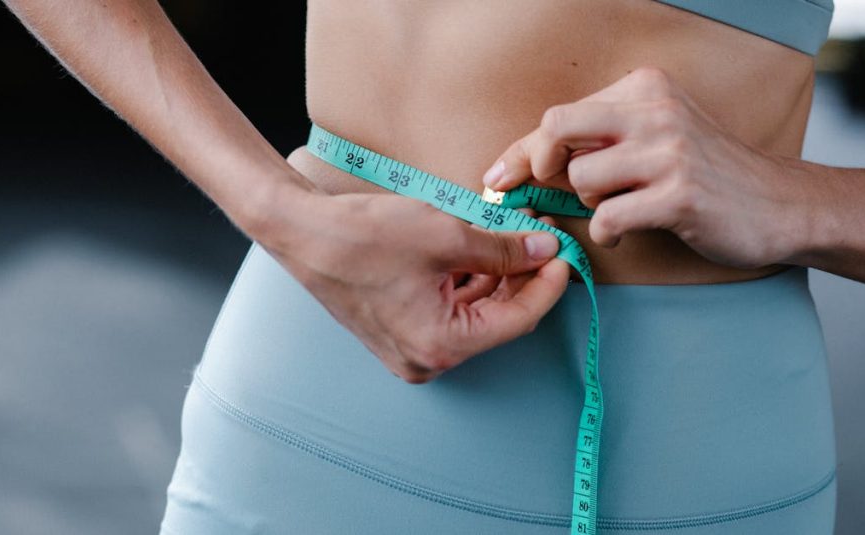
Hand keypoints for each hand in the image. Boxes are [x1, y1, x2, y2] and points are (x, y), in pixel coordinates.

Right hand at [256, 184, 569, 383]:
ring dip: (497, 276)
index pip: (518, 320)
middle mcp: (427, 358)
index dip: (547, 285)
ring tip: (512, 234)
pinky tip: (480, 247)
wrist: (301, 231)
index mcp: (441, 345)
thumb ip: (503, 248)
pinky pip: (449, 310)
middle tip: (541, 238)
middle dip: (522, 277)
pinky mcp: (401, 330)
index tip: (564, 254)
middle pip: (497, 319)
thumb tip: (544, 249)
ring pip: (475, 313)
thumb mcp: (447, 235)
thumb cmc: (364, 236)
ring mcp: (411, 348)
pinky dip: (469, 281)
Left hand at [482, 68, 808, 268]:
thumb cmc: (707, 174)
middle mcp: (656, 110)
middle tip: (547, 189)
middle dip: (537, 164)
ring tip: (619, 208)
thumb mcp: (658, 137)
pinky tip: (627, 232)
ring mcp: (670, 151)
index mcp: (645, 88)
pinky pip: (608, 217)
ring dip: (591, 203)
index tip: (497, 178)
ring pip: (581, 179)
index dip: (522, 151)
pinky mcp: (679, 194)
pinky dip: (608, 233)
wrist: (779, 204)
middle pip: (558, 129)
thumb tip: (526, 164)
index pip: (562, 115)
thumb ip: (603, 140)